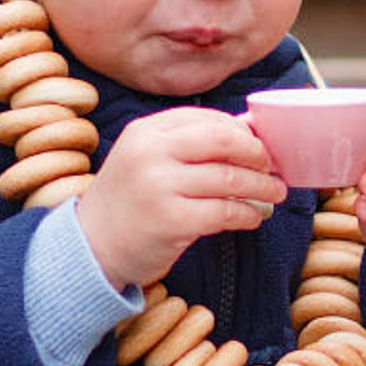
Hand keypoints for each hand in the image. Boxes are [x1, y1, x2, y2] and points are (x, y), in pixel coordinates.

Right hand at [75, 107, 284, 292]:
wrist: (92, 246)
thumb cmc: (130, 201)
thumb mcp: (146, 159)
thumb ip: (187, 145)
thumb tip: (248, 136)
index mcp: (146, 131)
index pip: (208, 119)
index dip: (242, 132)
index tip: (261, 146)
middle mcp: (151, 153)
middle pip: (224, 141)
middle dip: (257, 153)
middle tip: (273, 167)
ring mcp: (159, 186)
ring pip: (229, 178)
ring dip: (261, 187)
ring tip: (274, 193)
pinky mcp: (172, 221)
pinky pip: (225, 211)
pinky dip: (247, 214)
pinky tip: (254, 217)